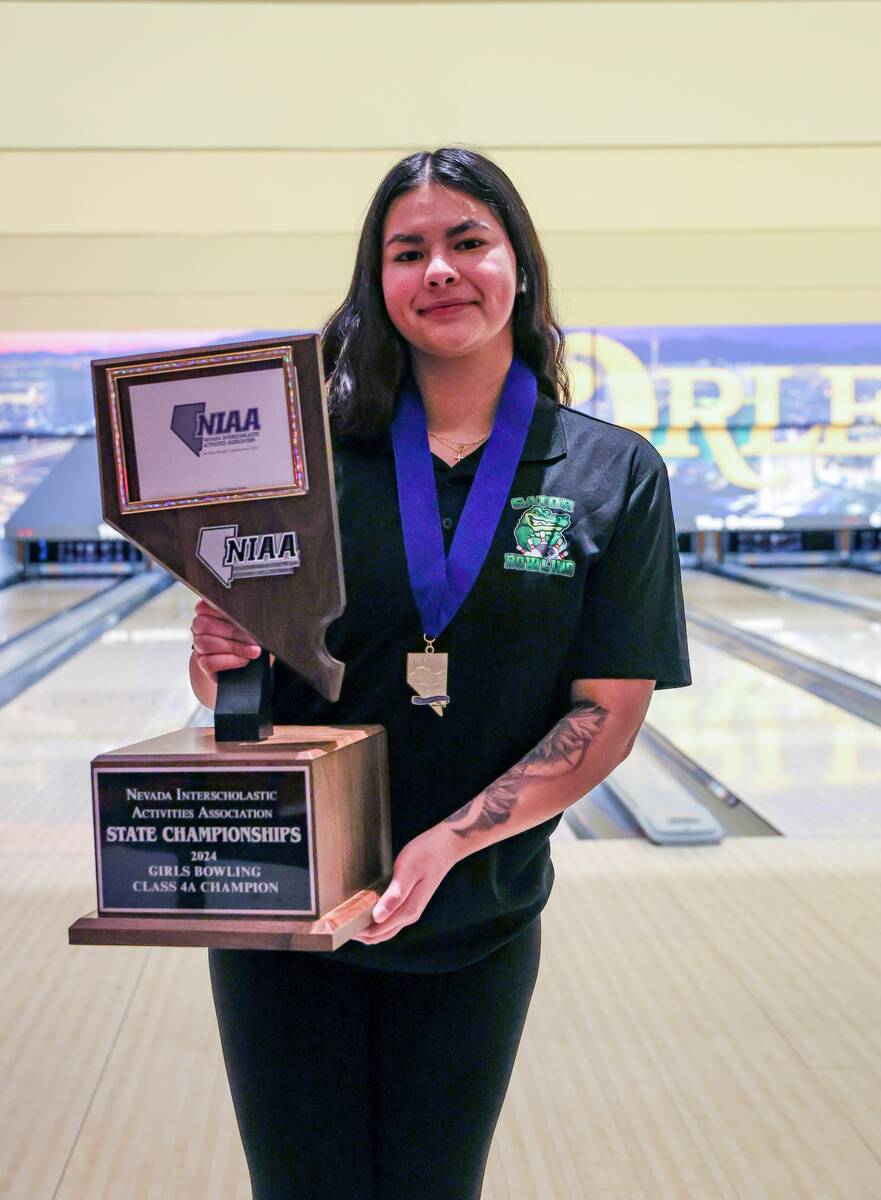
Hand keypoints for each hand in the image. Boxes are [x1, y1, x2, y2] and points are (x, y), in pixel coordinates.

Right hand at [190, 599, 260, 684]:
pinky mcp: (202, 663)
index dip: (220, 610)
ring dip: (234, 647)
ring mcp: (199, 646)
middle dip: (232, 632)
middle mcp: (199, 628)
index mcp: (207, 613)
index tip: (240, 616)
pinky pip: (210, 662)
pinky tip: (243, 659)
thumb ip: (245, 617)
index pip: (204, 606)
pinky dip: (230, 661)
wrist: (236, 665)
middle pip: (204, 625)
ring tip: (253, 651)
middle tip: (252, 639)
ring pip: (207, 643)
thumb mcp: (247, 624)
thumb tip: (254, 618)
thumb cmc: (244, 638)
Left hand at [351, 826, 459, 944]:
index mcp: (408, 911)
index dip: (358, 932)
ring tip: (348, 919)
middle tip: (339, 924)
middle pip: (380, 935)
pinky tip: (365, 909)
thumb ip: (393, 896)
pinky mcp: (410, 902)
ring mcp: (411, 910)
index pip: (378, 931)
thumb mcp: (406, 873)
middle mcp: (410, 915)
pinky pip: (390, 919)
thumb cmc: (425, 855)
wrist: (445, 846)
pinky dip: (376, 920)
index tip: (340, 926)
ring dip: (367, 928)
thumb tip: (377, 917)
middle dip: (360, 934)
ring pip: (385, 929)